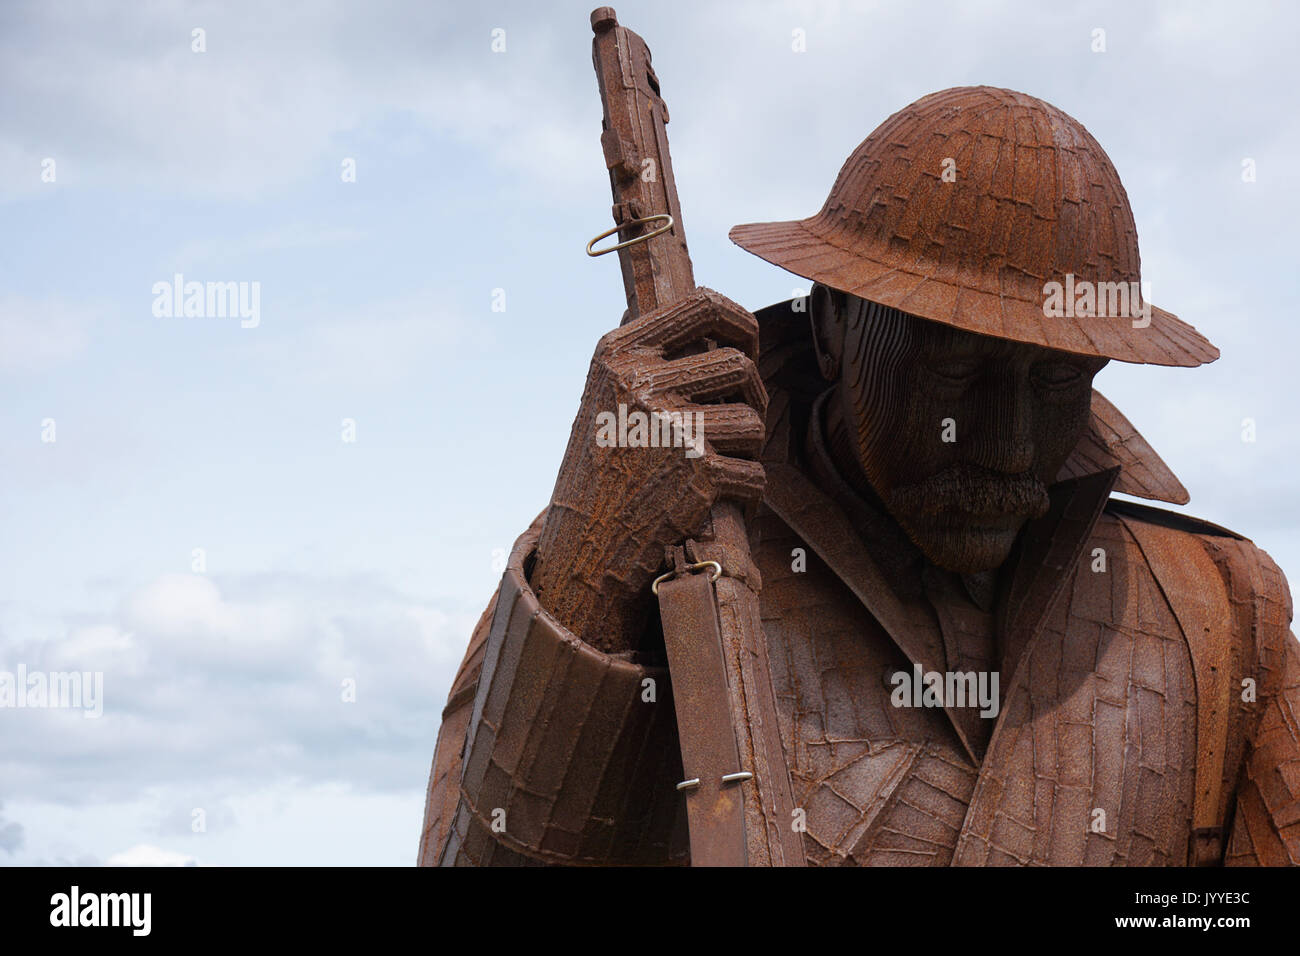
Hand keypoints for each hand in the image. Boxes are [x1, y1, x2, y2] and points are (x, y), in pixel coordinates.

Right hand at [530, 288, 767, 653]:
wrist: (584, 543)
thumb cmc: (602, 465)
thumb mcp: (606, 394)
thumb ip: (648, 353)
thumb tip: (712, 316)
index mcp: (619, 354)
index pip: (702, 306)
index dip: (740, 322)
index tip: (748, 344)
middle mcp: (642, 383)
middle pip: (741, 365)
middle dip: (753, 394)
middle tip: (742, 416)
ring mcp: (671, 427)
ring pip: (753, 421)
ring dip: (749, 447)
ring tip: (724, 461)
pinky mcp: (697, 473)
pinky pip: (754, 473)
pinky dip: (748, 492)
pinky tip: (726, 500)